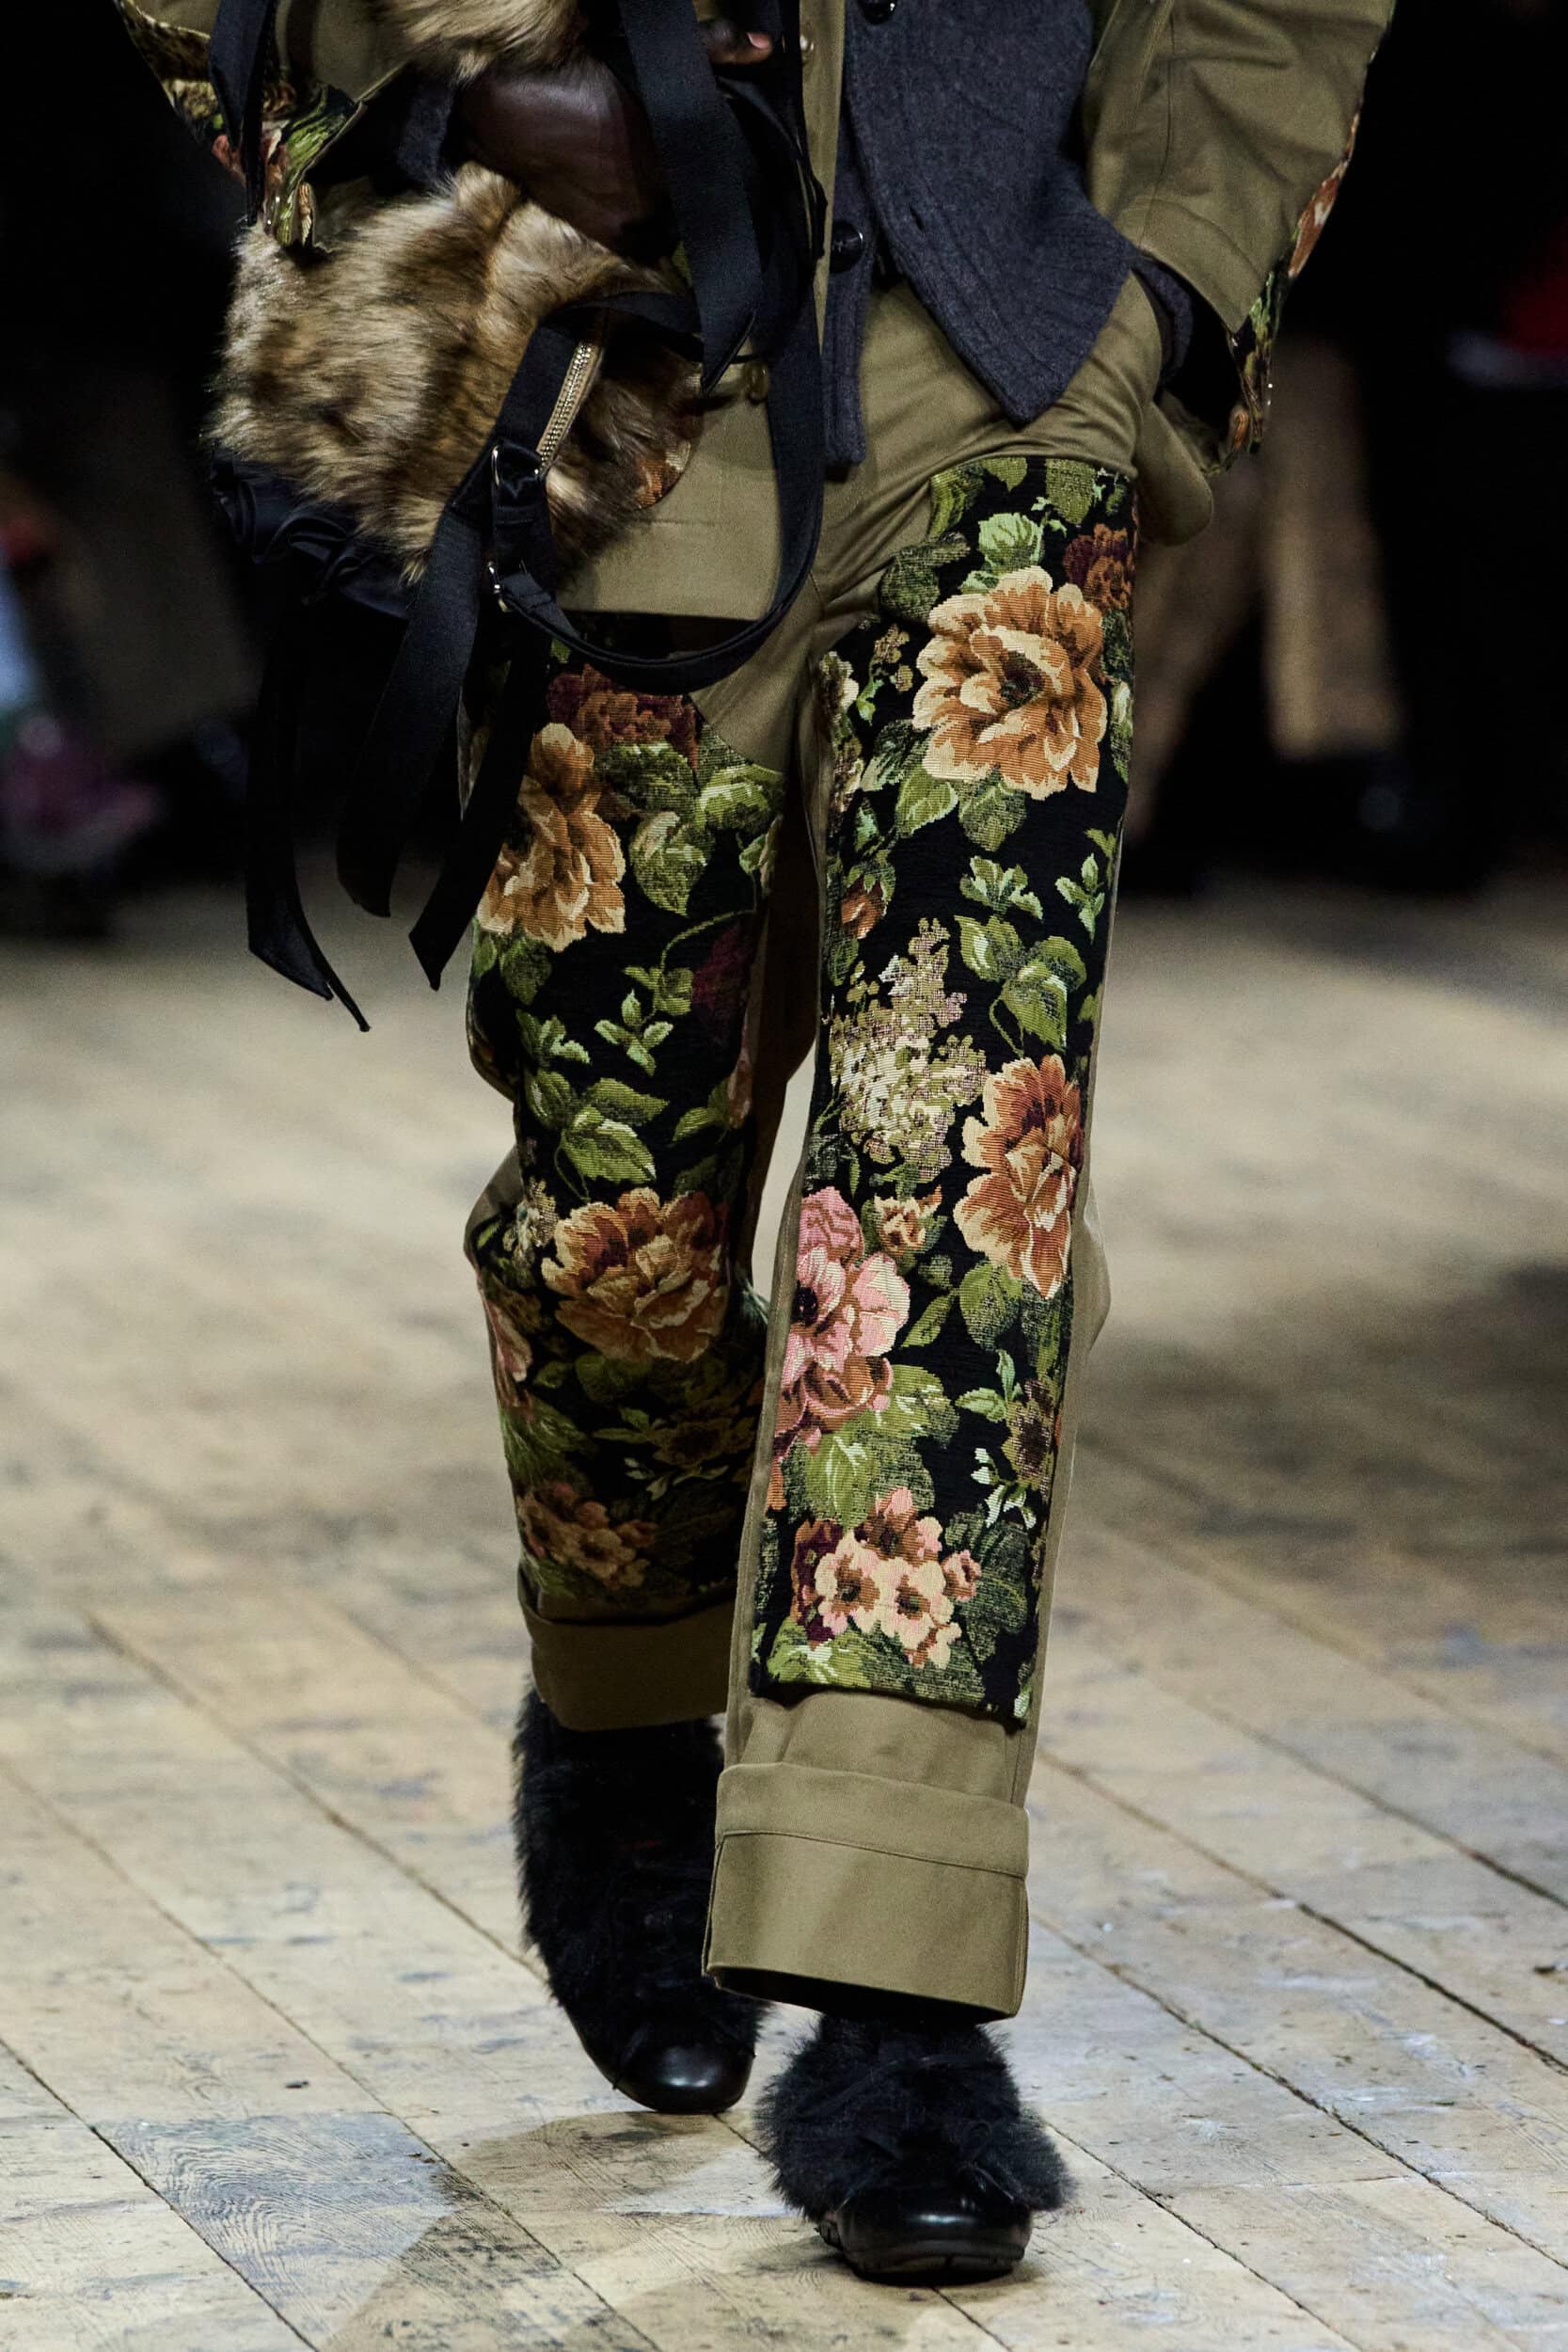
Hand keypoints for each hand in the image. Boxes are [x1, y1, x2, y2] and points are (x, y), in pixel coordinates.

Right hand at [455, 18, 773, 254]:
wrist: (512, 119)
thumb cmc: (579, 76)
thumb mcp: (642, 55)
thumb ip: (712, 46)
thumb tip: (769, 47)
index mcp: (685, 139)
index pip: (730, 160)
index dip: (727, 156)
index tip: (720, 149)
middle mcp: (673, 185)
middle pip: (706, 192)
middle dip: (701, 181)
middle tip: (680, 165)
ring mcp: (646, 216)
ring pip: (684, 221)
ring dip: (679, 208)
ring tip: (661, 188)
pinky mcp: (618, 237)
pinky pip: (655, 248)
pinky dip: (655, 234)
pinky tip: (645, 213)